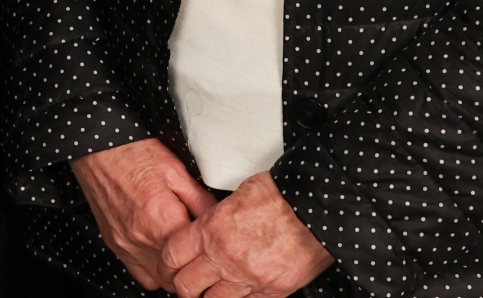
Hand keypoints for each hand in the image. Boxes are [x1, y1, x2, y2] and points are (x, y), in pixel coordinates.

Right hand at [71, 139, 212, 289]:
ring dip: (173, 271)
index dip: (208, 249)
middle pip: (178, 274)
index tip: (212, 241)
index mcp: (162, 220)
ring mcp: (125, 244)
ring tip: (180, 251)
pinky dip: (153, 270)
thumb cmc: (133, 154)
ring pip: (160, 280)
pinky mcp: (114, 244)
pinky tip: (159, 251)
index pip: (196, 254)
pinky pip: (139, 274)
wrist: (97, 147)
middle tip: (199, 249)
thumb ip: (201, 201)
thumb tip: (218, 220)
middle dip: (191, 265)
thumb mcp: (177, 171)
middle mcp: (141, 238)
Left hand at [161, 171, 332, 297]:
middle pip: (187, 286)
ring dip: (210, 296)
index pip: (172, 256)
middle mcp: (225, 257)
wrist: (315, 208)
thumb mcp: (234, 197)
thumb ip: (214, 219)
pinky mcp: (272, 291)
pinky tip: (240, 293)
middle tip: (188, 284)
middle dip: (184, 286)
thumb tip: (204, 231)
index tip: (170, 267)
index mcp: (211, 230)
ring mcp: (248, 278)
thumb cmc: (279, 195)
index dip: (167, 264)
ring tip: (213, 290)